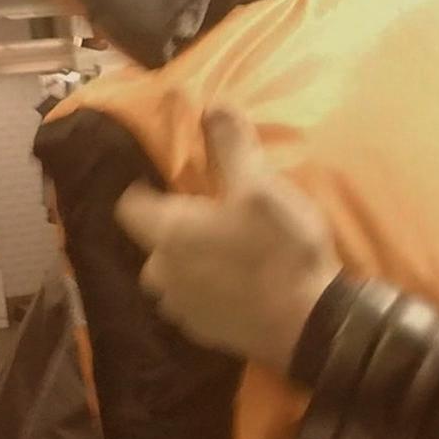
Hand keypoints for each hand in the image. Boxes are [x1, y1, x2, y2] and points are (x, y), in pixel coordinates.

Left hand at [115, 108, 341, 372]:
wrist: (310, 324)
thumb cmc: (280, 249)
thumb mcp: (260, 187)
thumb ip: (230, 146)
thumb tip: (212, 106)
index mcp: (166, 233)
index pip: (128, 205)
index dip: (145, 190)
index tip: (175, 183)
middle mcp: (161, 273)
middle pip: (153, 242)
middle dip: (176, 229)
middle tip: (215, 217)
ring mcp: (180, 308)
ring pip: (173, 274)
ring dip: (192, 262)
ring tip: (229, 252)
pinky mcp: (203, 332)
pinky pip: (194, 301)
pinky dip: (210, 289)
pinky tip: (241, 284)